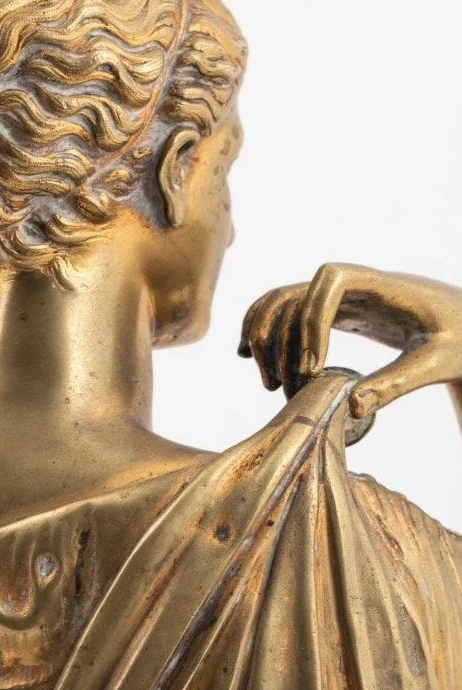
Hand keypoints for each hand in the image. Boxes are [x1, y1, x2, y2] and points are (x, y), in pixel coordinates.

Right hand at [239, 263, 461, 418]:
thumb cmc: (460, 339)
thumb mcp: (437, 363)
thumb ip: (397, 382)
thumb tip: (353, 408)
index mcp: (381, 284)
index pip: (330, 281)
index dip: (313, 322)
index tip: (314, 369)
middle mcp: (352, 285)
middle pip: (293, 294)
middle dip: (280, 342)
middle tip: (286, 390)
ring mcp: (337, 298)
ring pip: (280, 302)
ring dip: (264, 339)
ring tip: (270, 384)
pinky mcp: (332, 313)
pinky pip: (286, 311)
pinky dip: (262, 329)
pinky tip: (248, 355)